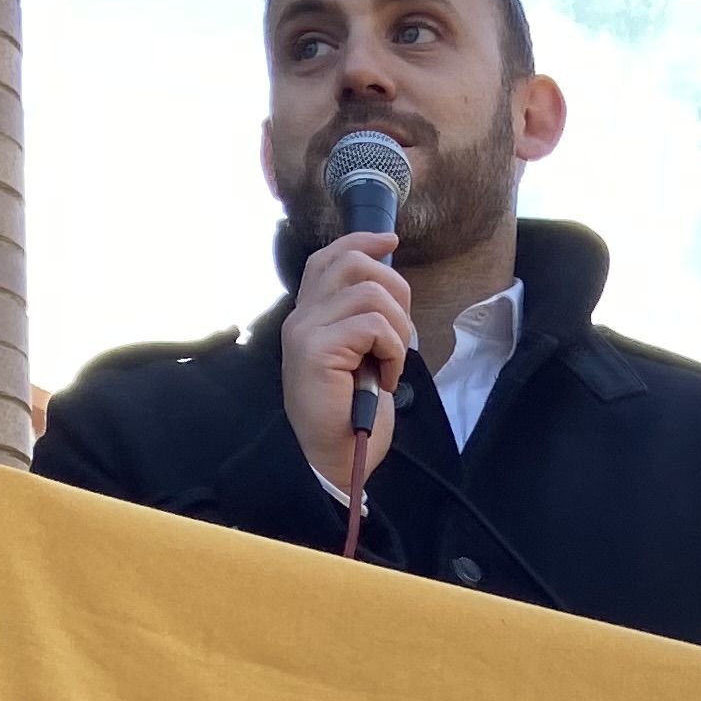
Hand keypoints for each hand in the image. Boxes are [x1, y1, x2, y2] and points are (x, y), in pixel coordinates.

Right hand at [280, 230, 412, 494]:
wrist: (332, 459)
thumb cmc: (349, 414)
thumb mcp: (359, 356)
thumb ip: (362, 319)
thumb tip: (390, 281)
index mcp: (309, 315)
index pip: (330, 257)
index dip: (363, 241)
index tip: (392, 241)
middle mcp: (300, 317)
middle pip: (353, 262)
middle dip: (394, 289)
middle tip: (400, 333)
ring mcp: (305, 331)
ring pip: (369, 292)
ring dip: (397, 327)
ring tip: (391, 362)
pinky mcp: (317, 349)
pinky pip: (372, 325)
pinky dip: (393, 350)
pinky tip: (386, 378)